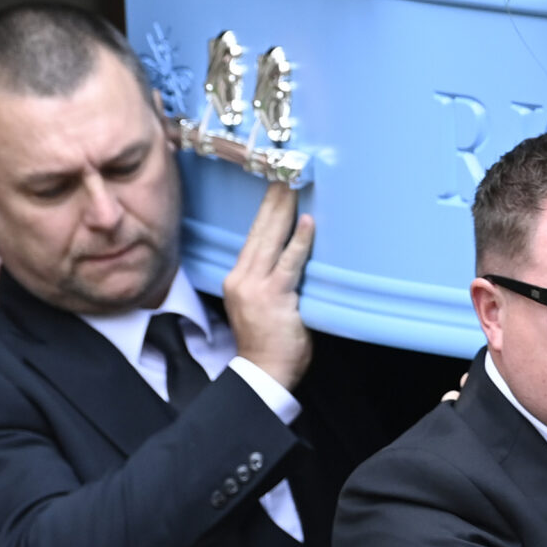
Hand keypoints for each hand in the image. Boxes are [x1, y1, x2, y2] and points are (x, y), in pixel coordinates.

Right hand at [223, 182, 315, 389]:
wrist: (262, 372)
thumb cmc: (269, 342)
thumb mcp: (265, 305)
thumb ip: (275, 281)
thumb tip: (295, 258)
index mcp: (239, 278)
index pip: (253, 237)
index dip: (265, 212)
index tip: (275, 187)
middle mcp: (242, 277)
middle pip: (259, 231)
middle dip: (273, 201)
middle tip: (285, 173)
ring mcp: (255, 286)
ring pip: (271, 240)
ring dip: (284, 212)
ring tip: (295, 188)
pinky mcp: (272, 296)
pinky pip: (289, 263)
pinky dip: (299, 242)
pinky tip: (308, 223)